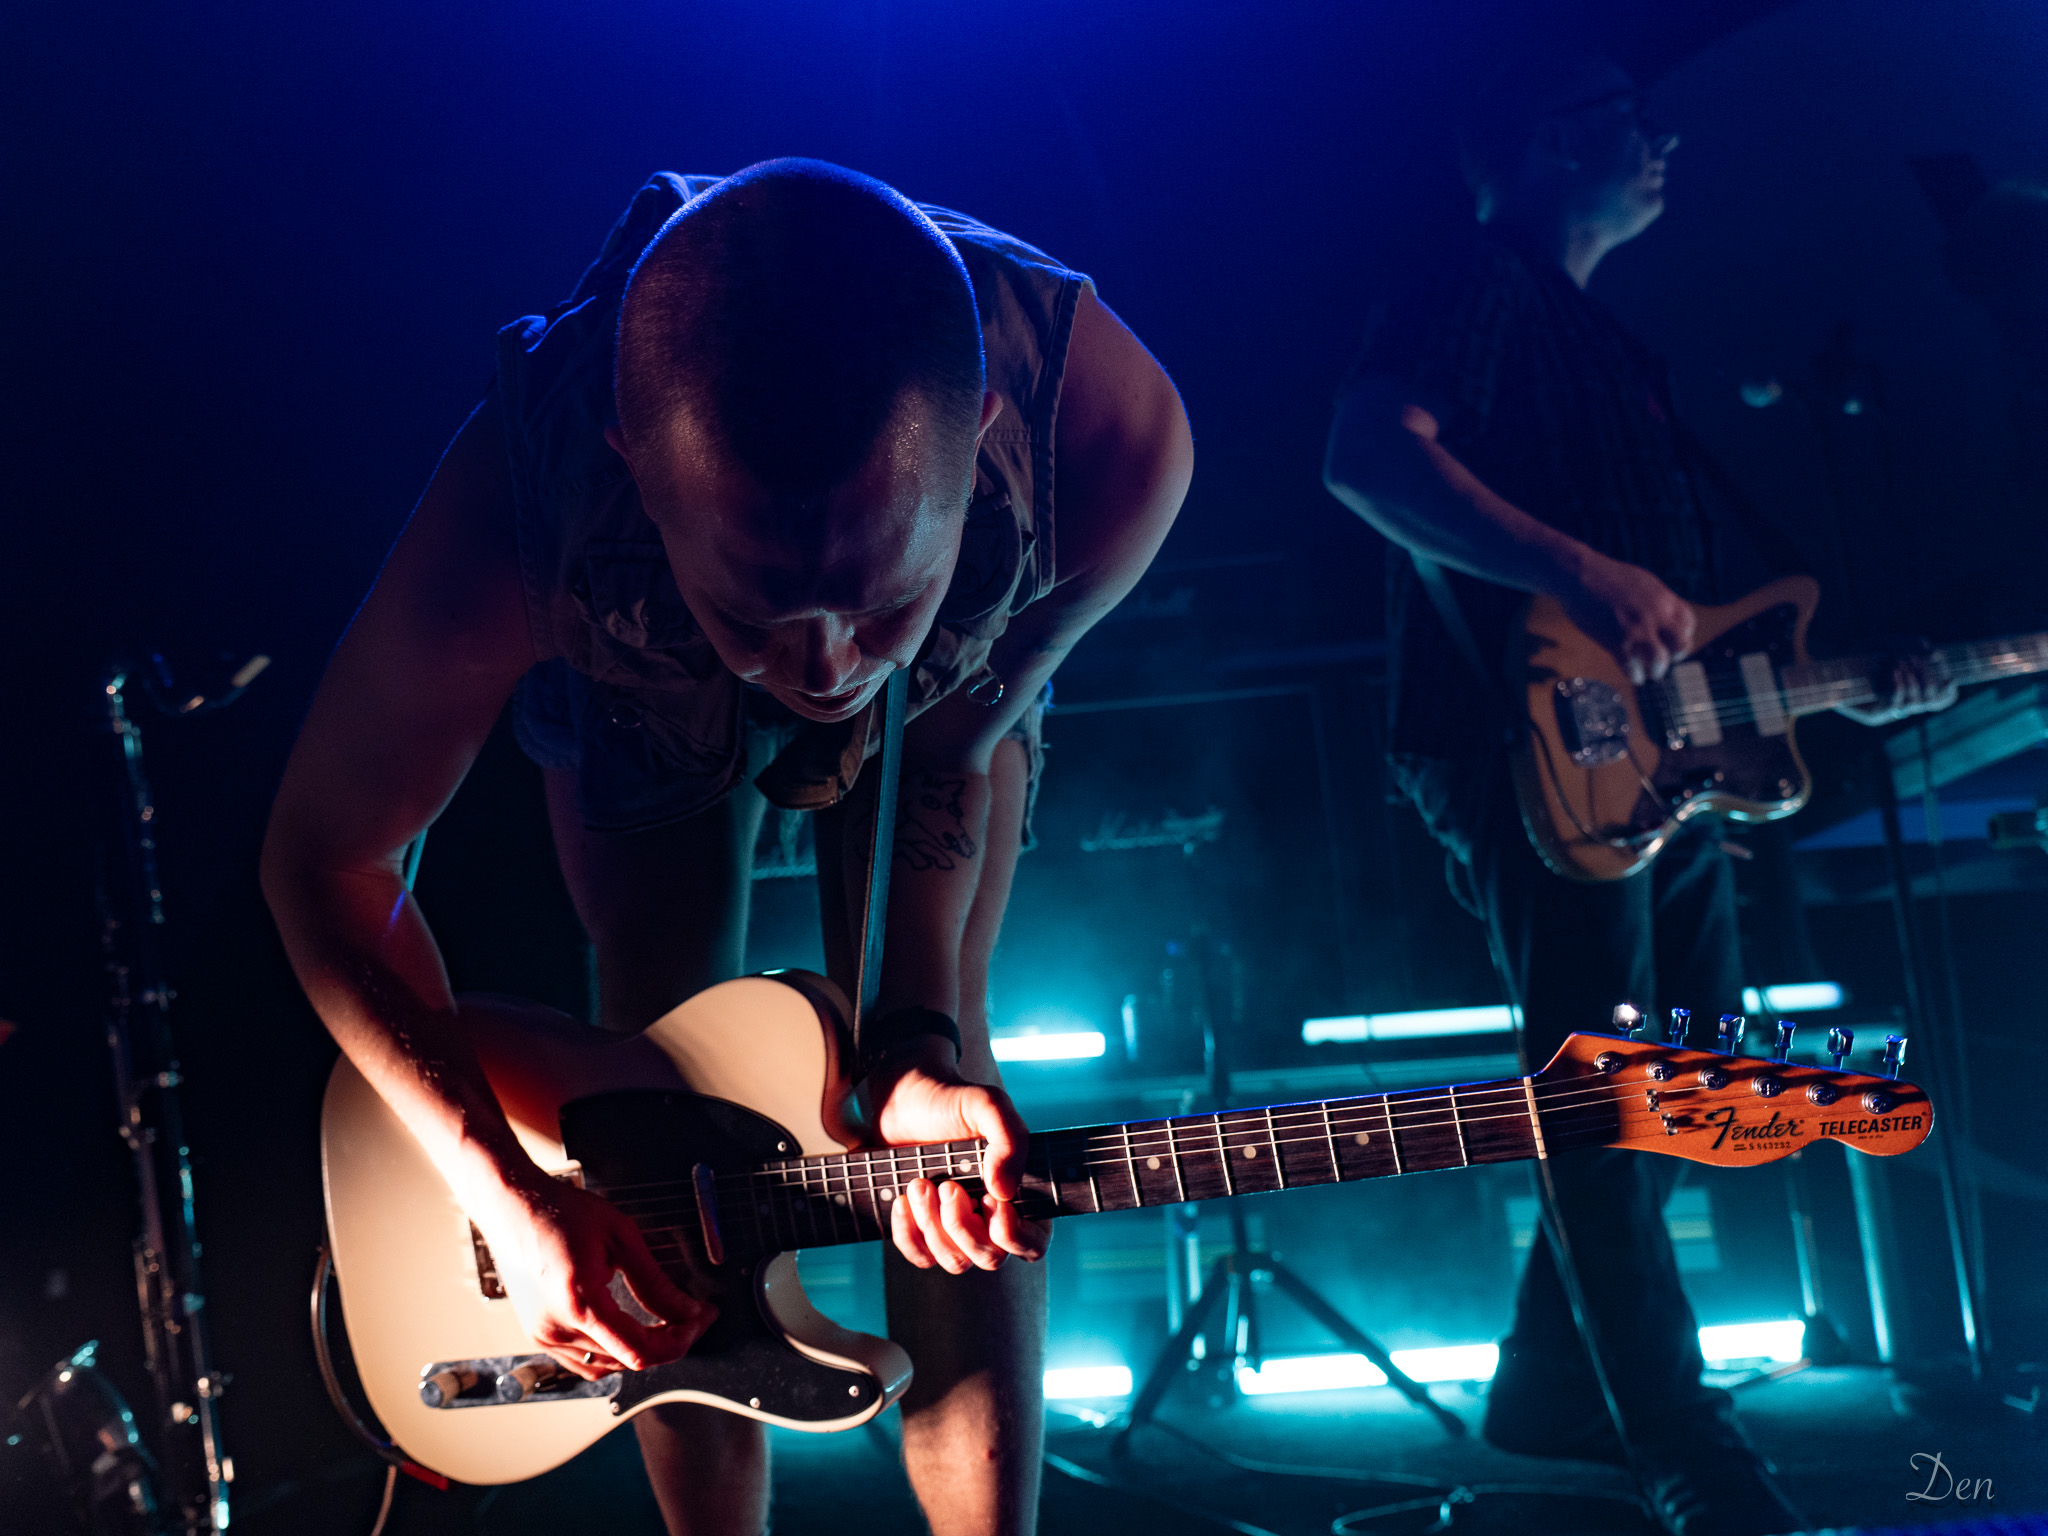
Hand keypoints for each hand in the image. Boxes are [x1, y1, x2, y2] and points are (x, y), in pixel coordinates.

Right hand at [469, 1170, 715, 1381]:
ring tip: (666, 1320)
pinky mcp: (539, 1334)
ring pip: (608, 1365)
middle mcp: (557, 1330)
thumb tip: (685, 1310)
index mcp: (580, 1305)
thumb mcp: (621, 1237)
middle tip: (692, 1313)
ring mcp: (544, 1336)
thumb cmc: (559, 1212)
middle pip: (628, 1359)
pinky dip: (612, 1353)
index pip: (640, 1351)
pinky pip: (583, 1362)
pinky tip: (629, 1330)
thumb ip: (654, 1281)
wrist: (513, 1206)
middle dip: (669, 1339)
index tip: (700, 1319)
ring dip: (641, 1348)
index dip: (680, 1340)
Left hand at [866, 1039, 1048, 1272]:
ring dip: (933, 1226)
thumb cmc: (948, 1101)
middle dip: (963, 1226)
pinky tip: (902, 1199)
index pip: (1033, 1243)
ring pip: (955, 1262)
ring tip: (918, 1184)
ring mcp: (956, 1228)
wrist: (898, 1100)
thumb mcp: (985, 1105)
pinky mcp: (923, 1232)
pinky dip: (908, 1233)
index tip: (988, 1199)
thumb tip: (1003, 1192)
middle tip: (946, 1185)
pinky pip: (920, 1257)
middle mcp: (991, 1217)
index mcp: (1019, 1192)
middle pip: (990, 1258)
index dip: (1012, 1234)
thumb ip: (1009, 1139)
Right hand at [1563, 555, 1696, 685]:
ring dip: (1657, 670)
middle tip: (1668, 660)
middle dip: (1677, 655)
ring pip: (1659, 660)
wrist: (1579, 575)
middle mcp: (1656, 615)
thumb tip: (1662, 616)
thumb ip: (1655, 600)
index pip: (1688, 622)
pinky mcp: (1617, 641)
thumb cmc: (1605, 576)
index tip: (1675, 642)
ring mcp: (1637, 630)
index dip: (1685, 635)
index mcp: (1664, 598)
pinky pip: (1632, 666)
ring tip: (1651, 674)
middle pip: (1680, 644)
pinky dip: (1635, 675)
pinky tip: (1634, 676)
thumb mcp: (1641, 582)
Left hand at [1836, 655, 1958, 726]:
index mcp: (1908, 692)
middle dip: (1928, 679)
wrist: (1826, 661)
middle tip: (1916, 659)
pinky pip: (1894, 705)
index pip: (1937, 701)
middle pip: (1929, 701)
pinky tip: (1895, 671)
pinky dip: (1898, 687)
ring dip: (1912, 680)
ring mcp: (1885, 713)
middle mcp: (1899, 706)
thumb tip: (1932, 649)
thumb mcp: (1886, 643)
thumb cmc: (1857, 652)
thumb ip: (1909, 644)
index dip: (1947, 693)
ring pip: (1914, 703)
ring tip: (1902, 662)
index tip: (1952, 678)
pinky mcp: (1871, 717)